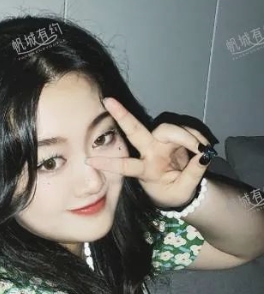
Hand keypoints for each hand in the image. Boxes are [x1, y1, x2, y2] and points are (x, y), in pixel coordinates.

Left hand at [86, 97, 214, 208]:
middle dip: (122, 115)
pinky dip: (197, 137)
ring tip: (202, 150)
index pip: (125, 166)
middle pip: (135, 131)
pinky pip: (186, 130)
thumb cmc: (174, 192)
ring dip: (188, 137)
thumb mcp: (183, 190)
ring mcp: (159, 142)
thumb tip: (203, 155)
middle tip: (108, 101)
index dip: (109, 163)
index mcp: (145, 170)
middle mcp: (148, 152)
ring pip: (168, 129)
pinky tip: (203, 147)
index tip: (89, 160)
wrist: (182, 190)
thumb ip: (194, 173)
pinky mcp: (172, 137)